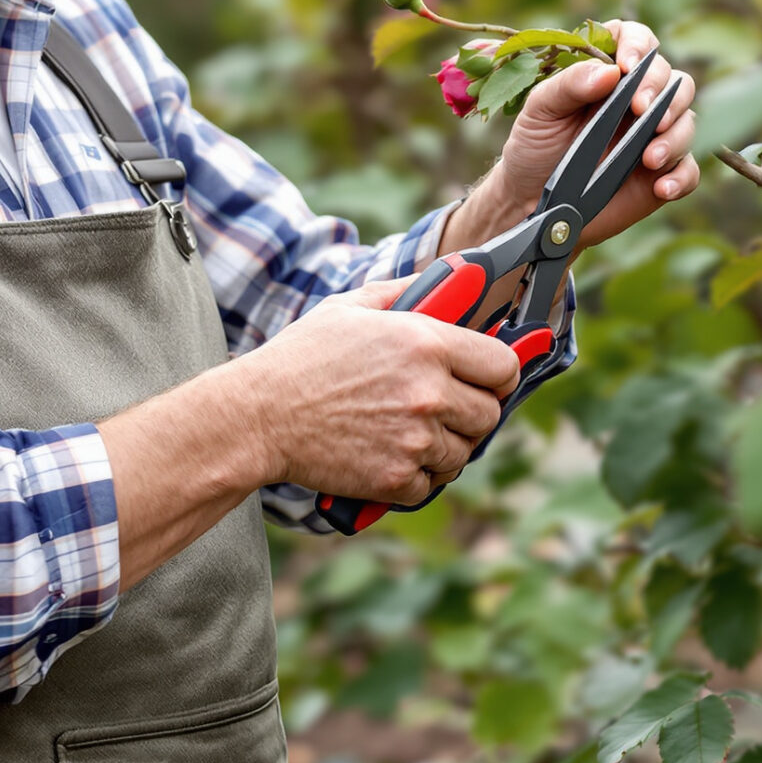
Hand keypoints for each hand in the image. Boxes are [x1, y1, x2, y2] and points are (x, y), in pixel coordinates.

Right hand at [230, 276, 520, 504]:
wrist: (258, 416)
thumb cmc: (302, 357)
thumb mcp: (352, 307)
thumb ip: (406, 291)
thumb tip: (449, 277)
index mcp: (427, 343)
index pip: (503, 366)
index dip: (499, 373)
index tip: (488, 379)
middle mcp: (429, 392)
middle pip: (490, 415)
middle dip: (472, 413)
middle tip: (444, 408)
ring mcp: (415, 439)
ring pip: (463, 454)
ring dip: (444, 447)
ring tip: (410, 433)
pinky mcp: (395, 477)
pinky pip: (431, 484)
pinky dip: (416, 477)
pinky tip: (391, 456)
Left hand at [476, 20, 698, 249]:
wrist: (531, 201)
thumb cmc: (534, 146)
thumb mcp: (540, 111)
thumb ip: (569, 84)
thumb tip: (611, 71)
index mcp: (609, 74)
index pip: (638, 40)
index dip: (638, 46)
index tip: (627, 67)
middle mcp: (637, 100)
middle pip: (672, 80)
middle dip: (661, 92)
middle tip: (641, 111)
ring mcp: (653, 136)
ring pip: (687, 121)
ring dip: (674, 137)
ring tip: (649, 158)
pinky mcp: (662, 173)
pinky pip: (689, 170)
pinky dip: (681, 177)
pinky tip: (661, 187)